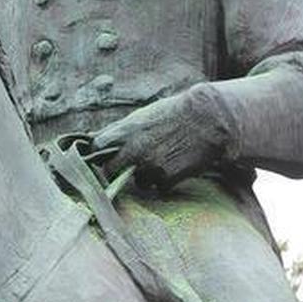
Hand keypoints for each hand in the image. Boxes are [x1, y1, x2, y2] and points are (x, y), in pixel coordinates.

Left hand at [90, 84, 235, 188]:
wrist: (207, 119)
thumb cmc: (174, 114)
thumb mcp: (143, 116)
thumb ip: (120, 130)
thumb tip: (95, 140)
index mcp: (126, 131)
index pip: (97, 147)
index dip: (98, 153)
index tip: (104, 155)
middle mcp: (134, 151)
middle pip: (110, 170)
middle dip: (116, 170)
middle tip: (128, 166)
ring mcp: (149, 167)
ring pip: (139, 181)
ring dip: (147, 175)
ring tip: (163, 158)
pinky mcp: (166, 180)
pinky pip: (159, 187)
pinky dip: (165, 180)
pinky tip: (176, 165)